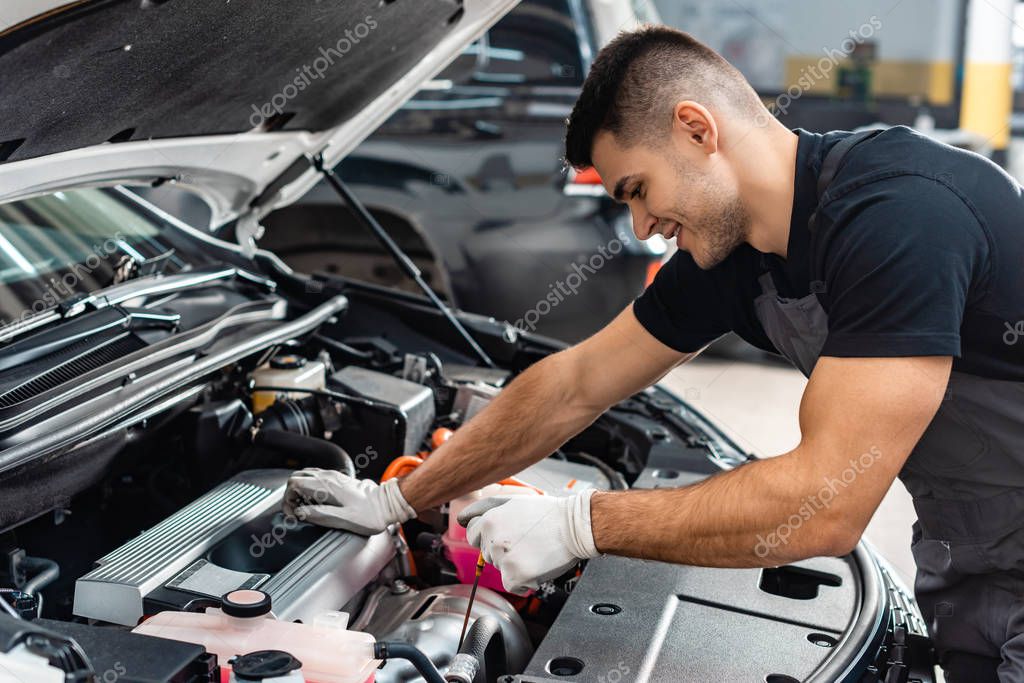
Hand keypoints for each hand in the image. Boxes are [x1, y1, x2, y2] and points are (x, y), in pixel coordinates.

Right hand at [282, 468, 415, 535]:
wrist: (387, 505)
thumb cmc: (369, 514)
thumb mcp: (343, 519)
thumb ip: (319, 515)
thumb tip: (300, 513)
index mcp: (327, 485)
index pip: (294, 483)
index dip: (287, 499)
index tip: (293, 513)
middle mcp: (328, 477)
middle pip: (297, 477)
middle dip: (290, 494)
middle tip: (296, 512)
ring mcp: (333, 477)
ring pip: (306, 476)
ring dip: (299, 491)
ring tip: (305, 508)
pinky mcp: (338, 480)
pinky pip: (316, 479)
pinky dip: (309, 489)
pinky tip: (316, 502)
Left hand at [458, 490, 598, 593]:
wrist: (574, 527)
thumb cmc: (547, 514)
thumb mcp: (513, 501)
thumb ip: (483, 508)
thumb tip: (461, 519)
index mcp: (489, 521)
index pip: (472, 535)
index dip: (489, 535)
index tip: (507, 534)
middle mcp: (492, 540)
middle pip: (487, 554)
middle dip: (502, 551)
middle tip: (526, 541)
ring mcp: (503, 559)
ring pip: (499, 569)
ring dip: (514, 565)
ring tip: (534, 551)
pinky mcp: (516, 576)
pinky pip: (512, 584)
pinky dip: (524, 580)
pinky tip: (537, 565)